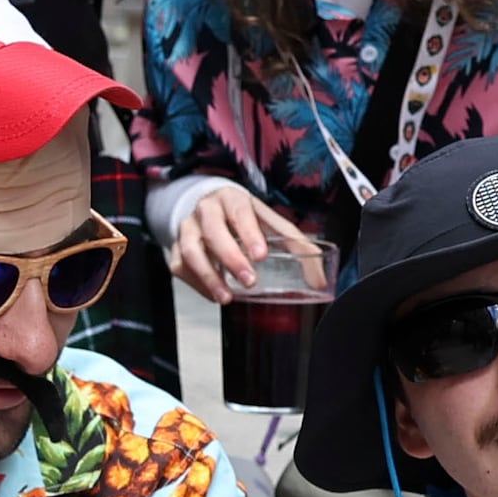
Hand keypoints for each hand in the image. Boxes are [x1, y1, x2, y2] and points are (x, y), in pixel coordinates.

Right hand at [166, 179, 326, 304]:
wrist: (210, 207)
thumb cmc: (243, 217)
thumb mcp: (270, 222)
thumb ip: (296, 245)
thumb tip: (320, 279)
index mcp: (232, 199)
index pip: (240, 213)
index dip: (250, 234)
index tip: (261, 255)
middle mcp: (206, 210)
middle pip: (213, 232)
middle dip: (231, 258)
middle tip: (249, 281)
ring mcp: (188, 229)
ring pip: (191, 251)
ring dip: (208, 276)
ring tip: (226, 297)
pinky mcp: (177, 248)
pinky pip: (180, 267)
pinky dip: (197, 284)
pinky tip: (214, 294)